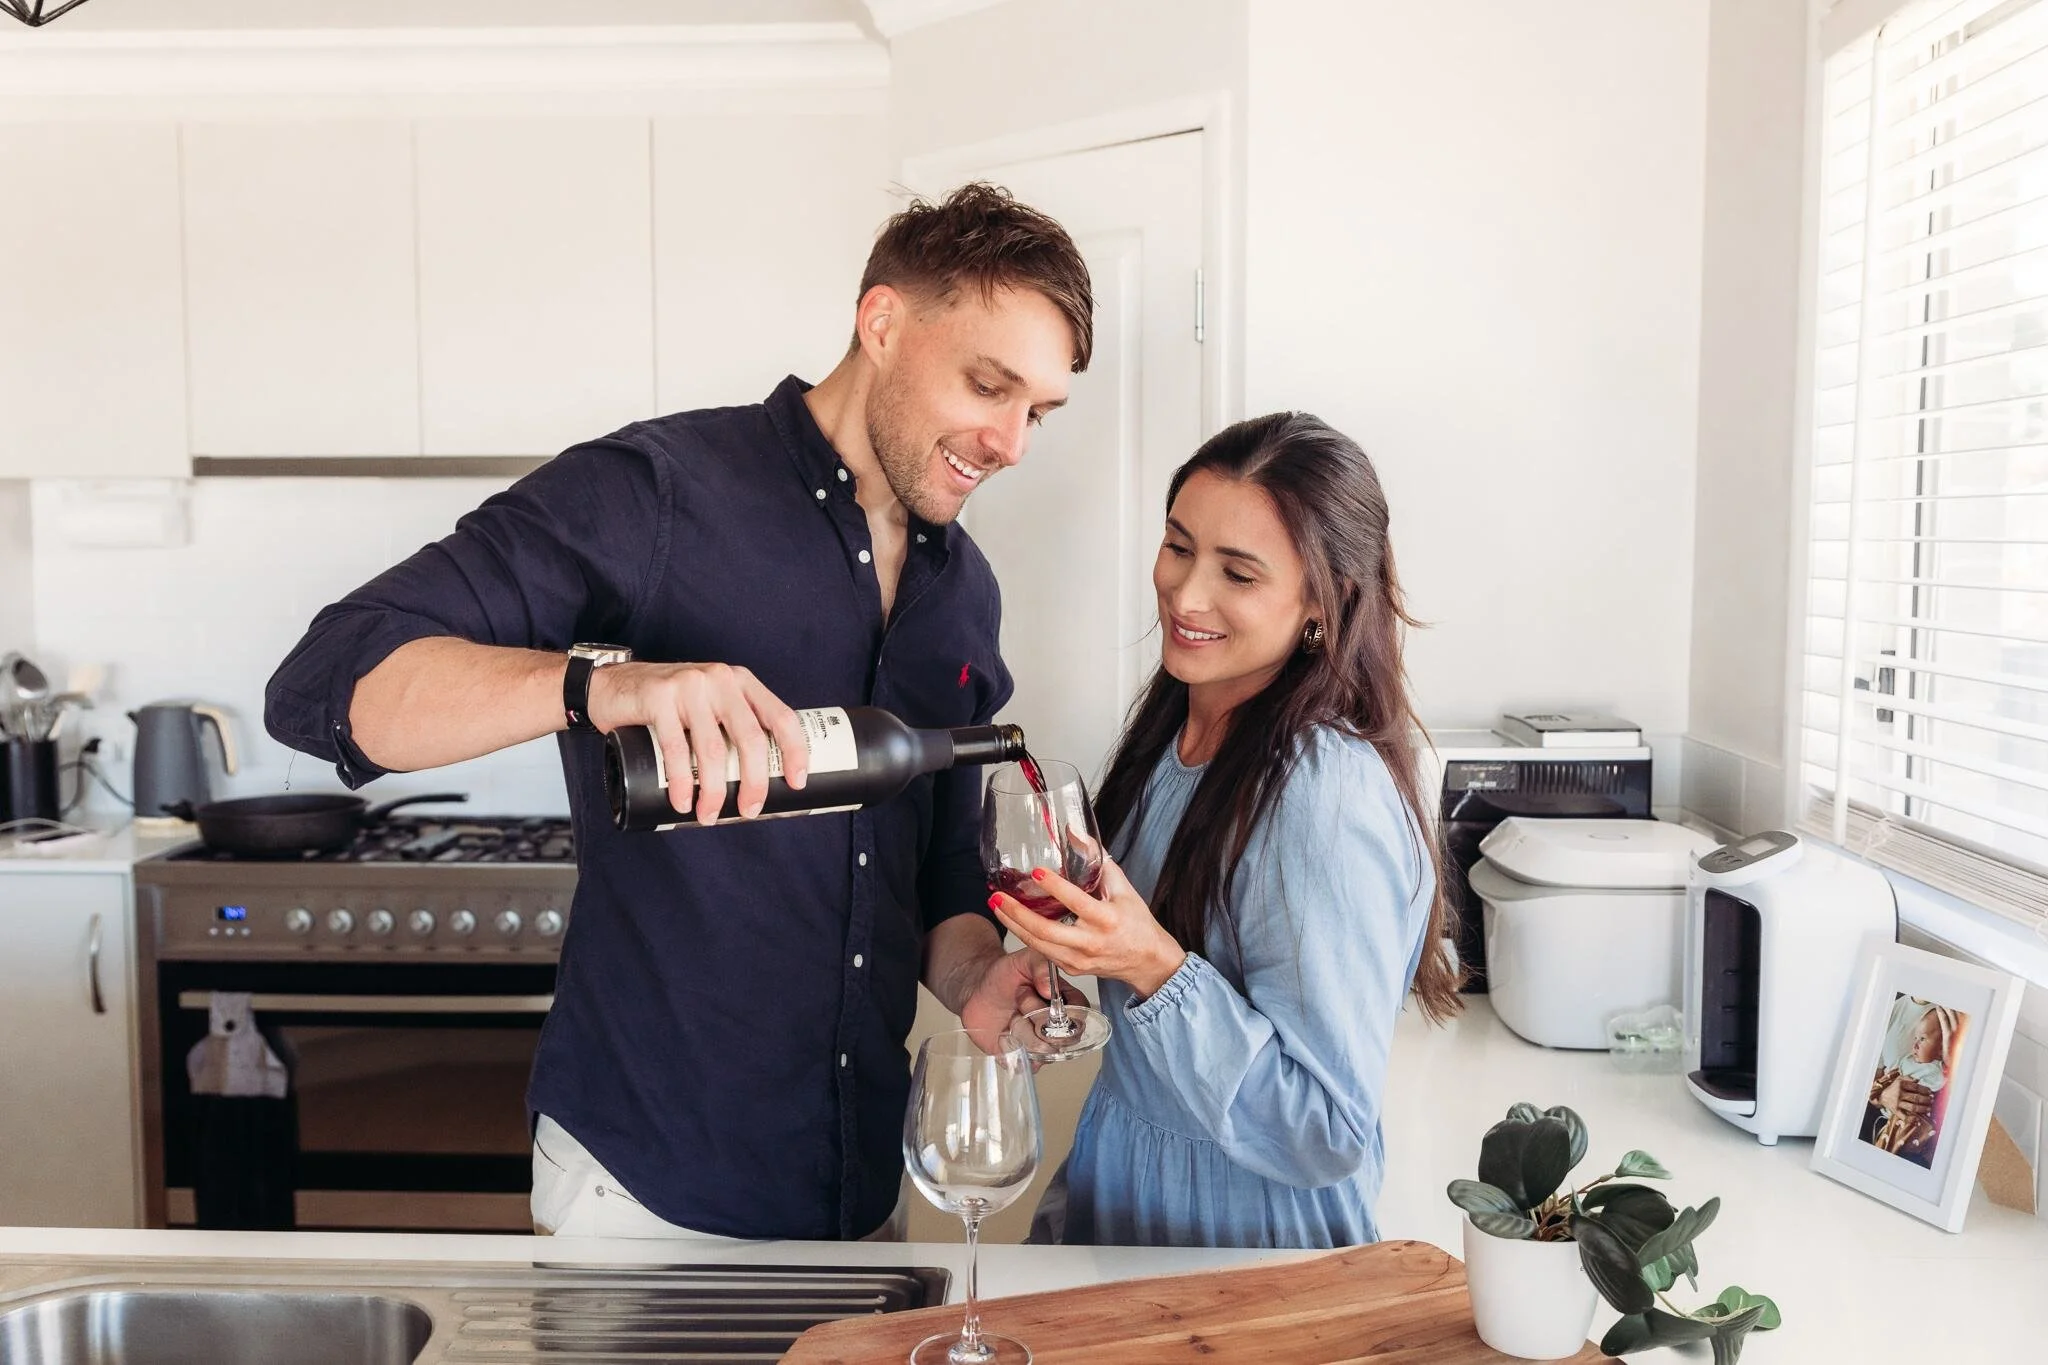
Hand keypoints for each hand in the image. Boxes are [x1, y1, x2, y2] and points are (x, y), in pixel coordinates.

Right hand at [586, 661, 808, 822]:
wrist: (612, 685)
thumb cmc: (668, 703)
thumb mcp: (709, 704)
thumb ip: (732, 725)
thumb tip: (759, 777)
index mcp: (741, 682)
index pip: (781, 716)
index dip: (795, 751)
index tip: (797, 783)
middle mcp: (720, 679)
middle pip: (751, 738)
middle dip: (755, 782)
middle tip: (751, 810)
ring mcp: (689, 686)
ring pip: (713, 749)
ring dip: (715, 791)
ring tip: (710, 815)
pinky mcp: (659, 698)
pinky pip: (676, 749)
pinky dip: (682, 783)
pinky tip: (684, 801)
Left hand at [952, 946, 1086, 1054]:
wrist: (976, 992)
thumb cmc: (1004, 976)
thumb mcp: (1024, 960)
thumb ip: (1040, 966)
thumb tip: (1050, 990)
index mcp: (1066, 1002)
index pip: (1081, 1014)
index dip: (1063, 1008)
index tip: (1043, 994)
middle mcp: (1058, 1026)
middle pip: (1062, 1036)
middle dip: (1036, 1016)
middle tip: (1021, 1000)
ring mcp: (1042, 1043)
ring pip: (1043, 1051)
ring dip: (1021, 1031)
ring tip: (1011, 1016)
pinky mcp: (1024, 1057)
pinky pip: (1026, 1064)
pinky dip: (1012, 1049)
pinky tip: (1004, 1033)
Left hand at [989, 856, 1187, 1000]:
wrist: (1147, 961)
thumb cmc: (1137, 923)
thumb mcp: (1124, 889)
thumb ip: (1099, 861)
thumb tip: (1076, 833)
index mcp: (1106, 919)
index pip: (1077, 902)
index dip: (1055, 886)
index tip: (1036, 872)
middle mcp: (1091, 942)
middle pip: (1046, 930)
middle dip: (1017, 913)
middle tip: (997, 896)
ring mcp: (1079, 959)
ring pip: (1038, 944)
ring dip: (1013, 925)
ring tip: (996, 906)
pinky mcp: (1071, 968)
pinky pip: (1043, 951)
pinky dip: (1025, 935)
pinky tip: (1012, 921)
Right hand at [1890, 1075, 1934, 1122]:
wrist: (1881, 1095)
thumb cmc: (1893, 1087)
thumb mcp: (1899, 1079)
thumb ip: (1908, 1078)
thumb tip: (1918, 1080)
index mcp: (1900, 1085)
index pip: (1916, 1087)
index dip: (1925, 1090)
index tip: (1930, 1092)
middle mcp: (1899, 1094)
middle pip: (1916, 1098)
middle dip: (1926, 1100)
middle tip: (1931, 1100)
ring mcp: (1897, 1103)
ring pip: (1913, 1107)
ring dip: (1923, 1108)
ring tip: (1929, 1108)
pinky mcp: (1895, 1111)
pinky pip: (1904, 1116)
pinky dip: (1911, 1119)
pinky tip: (1918, 1119)